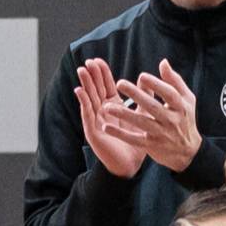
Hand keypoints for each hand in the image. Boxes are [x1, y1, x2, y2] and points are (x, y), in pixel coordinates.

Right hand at [74, 58, 145, 179]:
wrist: (130, 164)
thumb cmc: (135, 142)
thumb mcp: (141, 115)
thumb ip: (143, 97)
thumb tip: (146, 78)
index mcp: (113, 107)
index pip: (105, 86)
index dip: (102, 74)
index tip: (98, 60)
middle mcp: (102, 112)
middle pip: (95, 89)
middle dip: (92, 75)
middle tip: (88, 61)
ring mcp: (96, 121)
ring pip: (89, 99)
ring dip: (85, 84)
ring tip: (81, 70)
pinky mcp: (93, 131)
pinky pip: (87, 114)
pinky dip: (83, 102)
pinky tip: (79, 91)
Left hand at [105, 59, 203, 173]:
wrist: (188, 151)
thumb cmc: (185, 119)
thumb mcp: (186, 99)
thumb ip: (174, 81)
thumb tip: (163, 62)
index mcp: (180, 107)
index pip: (169, 94)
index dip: (156, 85)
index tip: (141, 76)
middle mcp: (172, 120)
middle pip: (153, 107)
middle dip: (136, 95)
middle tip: (120, 83)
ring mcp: (161, 134)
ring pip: (141, 123)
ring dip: (124, 114)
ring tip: (107, 106)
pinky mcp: (152, 145)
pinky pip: (134, 139)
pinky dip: (120, 134)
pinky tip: (107, 127)